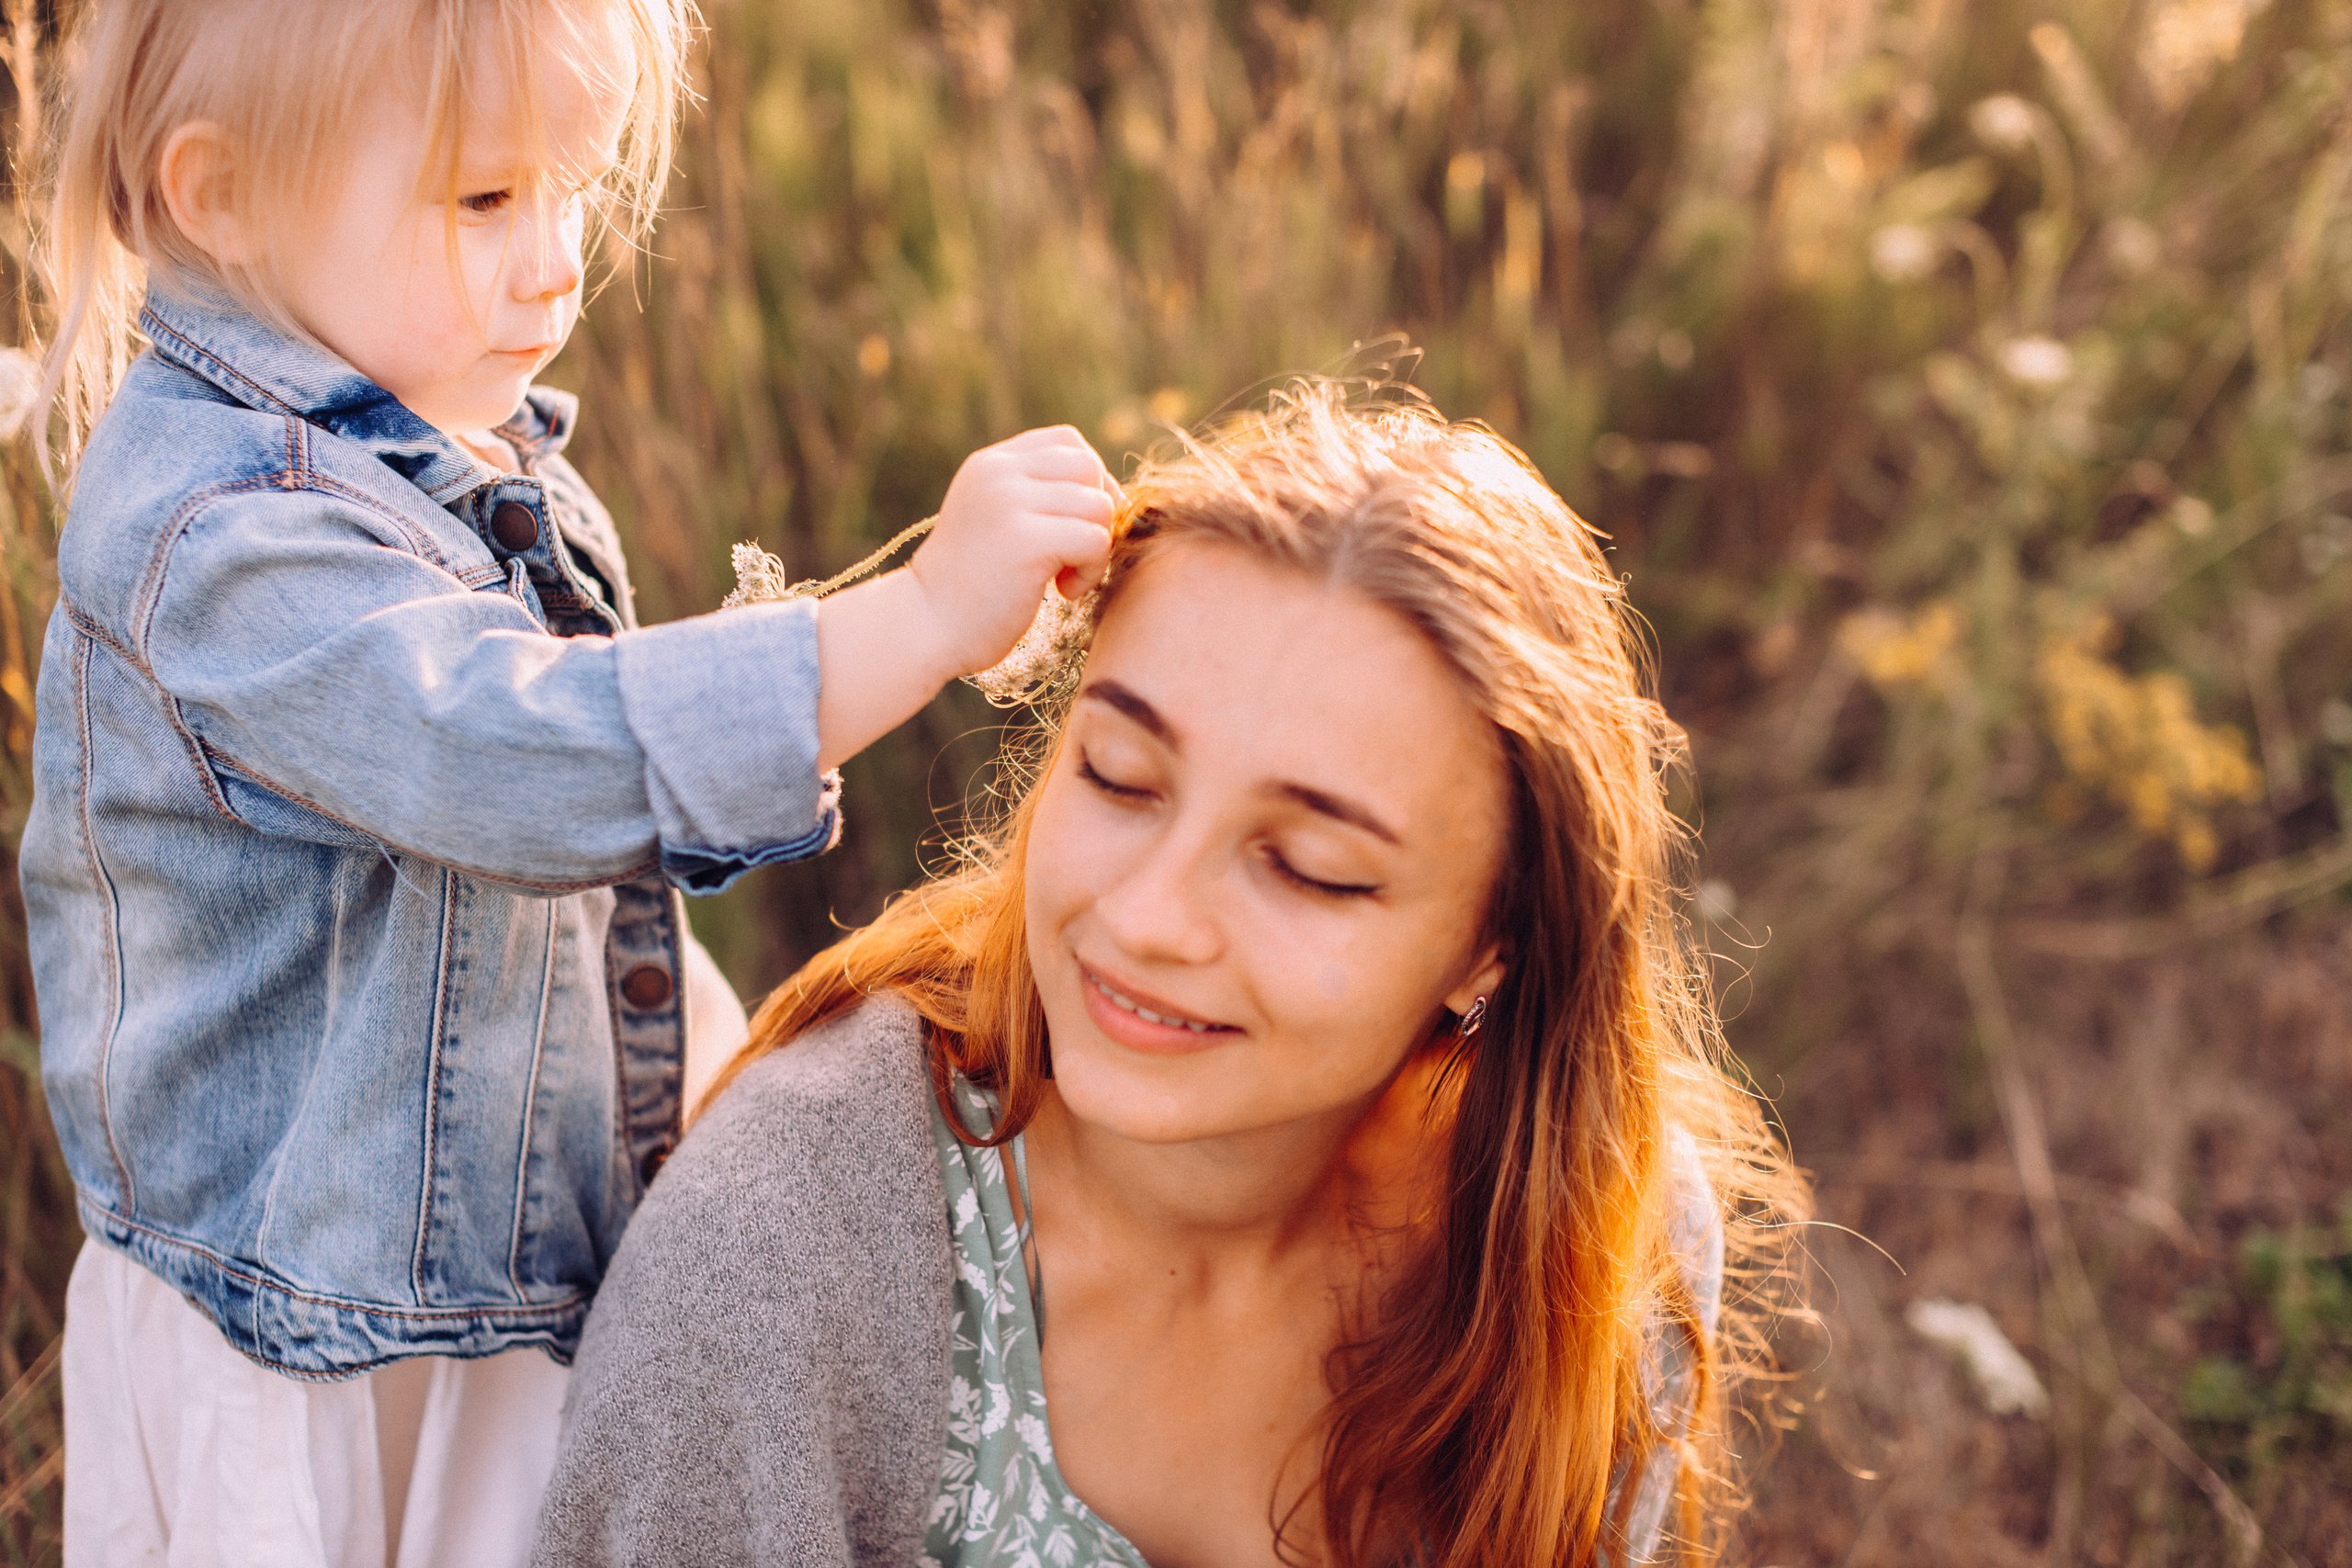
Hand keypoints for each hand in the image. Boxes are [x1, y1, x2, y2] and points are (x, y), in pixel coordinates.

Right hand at [908, 426, 1117, 676]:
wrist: (926, 627)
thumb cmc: (971, 587)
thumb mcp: (996, 520)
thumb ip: (1035, 495)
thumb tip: (1109, 491)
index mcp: (991, 464)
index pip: (1067, 441)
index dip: (1088, 481)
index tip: (1073, 525)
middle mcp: (998, 472)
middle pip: (1089, 467)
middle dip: (1098, 513)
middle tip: (1074, 554)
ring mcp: (1009, 503)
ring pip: (1099, 505)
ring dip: (1097, 548)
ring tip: (1064, 577)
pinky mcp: (1026, 540)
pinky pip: (1095, 540)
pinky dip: (1092, 571)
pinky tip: (1063, 591)